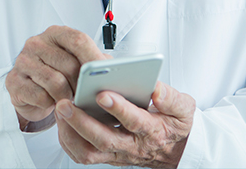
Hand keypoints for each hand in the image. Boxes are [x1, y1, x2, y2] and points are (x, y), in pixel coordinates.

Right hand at [6, 25, 108, 129]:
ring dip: (66, 96)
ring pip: (55, 82)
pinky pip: (40, 96)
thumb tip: (114, 68)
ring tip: (70, 99)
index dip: (93, 57)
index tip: (104, 72)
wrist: (30, 92)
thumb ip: (94, 61)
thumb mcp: (76, 63)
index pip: (78, 40)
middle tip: (86, 95)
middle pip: (69, 64)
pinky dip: (50, 104)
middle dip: (81, 84)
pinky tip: (52, 102)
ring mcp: (23, 61)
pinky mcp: (14, 81)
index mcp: (55, 33)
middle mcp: (36, 43)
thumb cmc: (56, 74)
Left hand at [54, 81, 195, 167]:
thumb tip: (156, 89)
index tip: (103, 94)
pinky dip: (69, 140)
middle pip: (104, 139)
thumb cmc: (175, 126)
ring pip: (89, 151)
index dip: (118, 108)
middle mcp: (132, 145)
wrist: (175, 150)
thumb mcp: (184, 108)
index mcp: (152, 130)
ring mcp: (118, 153)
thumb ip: (171, 97)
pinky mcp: (107, 156)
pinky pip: (84, 155)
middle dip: (82, 121)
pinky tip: (63, 122)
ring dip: (70, 132)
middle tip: (66, 103)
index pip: (134, 121)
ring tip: (61, 110)